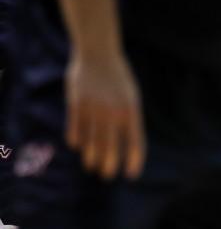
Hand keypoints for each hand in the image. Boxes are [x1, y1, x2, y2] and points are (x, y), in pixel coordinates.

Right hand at [66, 52, 145, 179]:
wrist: (98, 52)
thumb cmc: (118, 78)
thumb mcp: (131, 97)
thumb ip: (129, 120)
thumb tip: (127, 147)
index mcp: (132, 111)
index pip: (136, 143)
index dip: (134, 162)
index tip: (131, 175)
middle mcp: (113, 113)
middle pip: (111, 149)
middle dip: (109, 166)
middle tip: (107, 176)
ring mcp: (93, 109)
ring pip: (91, 143)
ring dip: (91, 158)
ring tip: (92, 166)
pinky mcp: (76, 104)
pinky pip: (75, 130)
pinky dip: (76, 141)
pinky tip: (79, 146)